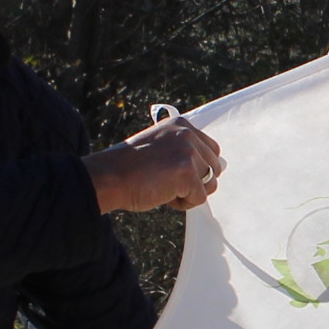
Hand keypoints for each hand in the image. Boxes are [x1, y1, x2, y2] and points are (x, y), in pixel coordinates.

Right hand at [87, 114, 221, 213]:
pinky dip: (182, 203)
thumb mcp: (160, 147)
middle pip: (214, 168)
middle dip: (194, 181)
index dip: (196, 167)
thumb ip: (185, 151)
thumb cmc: (129, 168)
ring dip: (189, 192)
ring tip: (163, 186)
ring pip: (209, 184)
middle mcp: (187, 134)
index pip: (210, 149)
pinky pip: (199, 198)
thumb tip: (219, 166)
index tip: (172, 171)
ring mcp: (188, 152)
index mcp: (181, 125)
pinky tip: (162, 194)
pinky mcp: (187, 173)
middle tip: (164, 180)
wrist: (109, 177)